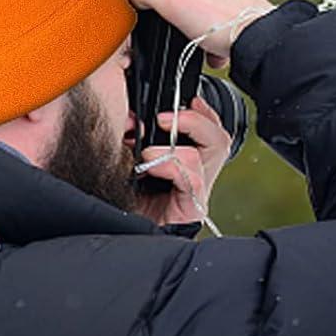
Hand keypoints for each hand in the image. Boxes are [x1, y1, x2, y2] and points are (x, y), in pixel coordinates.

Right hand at [125, 0, 273, 70]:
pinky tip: (214, 53)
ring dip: (193, 31)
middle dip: (173, 18)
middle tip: (171, 36)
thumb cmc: (219, 22)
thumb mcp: (173, 4)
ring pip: (200, 11)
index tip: (142, 16)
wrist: (261, 40)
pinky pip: (219, 24)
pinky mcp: (245, 10)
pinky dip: (212, 39)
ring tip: (195, 48)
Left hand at [131, 95, 232, 226]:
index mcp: (182, 163)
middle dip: (197, 120)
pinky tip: (150, 166)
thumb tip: (130, 118)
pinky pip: (193, 177)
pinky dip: (171, 165)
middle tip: (164, 118)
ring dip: (179, 141)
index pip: (208, 130)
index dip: (201, 112)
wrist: (117, 235)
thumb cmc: (121, 199)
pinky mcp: (192, 207)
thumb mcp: (127, 159)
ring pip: (213, 151)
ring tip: (148, 150)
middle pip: (218, 137)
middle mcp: (195, 175)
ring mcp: (196, 191)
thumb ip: (132, 137)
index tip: (186, 100)